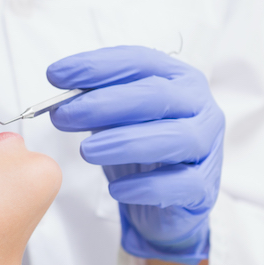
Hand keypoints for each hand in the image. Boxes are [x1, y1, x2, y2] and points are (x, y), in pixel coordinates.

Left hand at [47, 45, 224, 263]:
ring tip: (86, 150)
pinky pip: (180, 185)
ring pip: (175, 138)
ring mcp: (207, 148)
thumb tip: (60, 101)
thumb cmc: (140, 150)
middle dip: (105, 103)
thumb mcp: (116, 119)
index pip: (139, 62)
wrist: (165, 202)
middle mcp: (200, 107)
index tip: (56, 75)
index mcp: (179, 79)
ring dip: (125, 142)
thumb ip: (95, 103)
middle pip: (157, 96)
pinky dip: (146, 186)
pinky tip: (116, 189)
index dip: (97, 66)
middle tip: (64, 114)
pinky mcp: (204, 188)